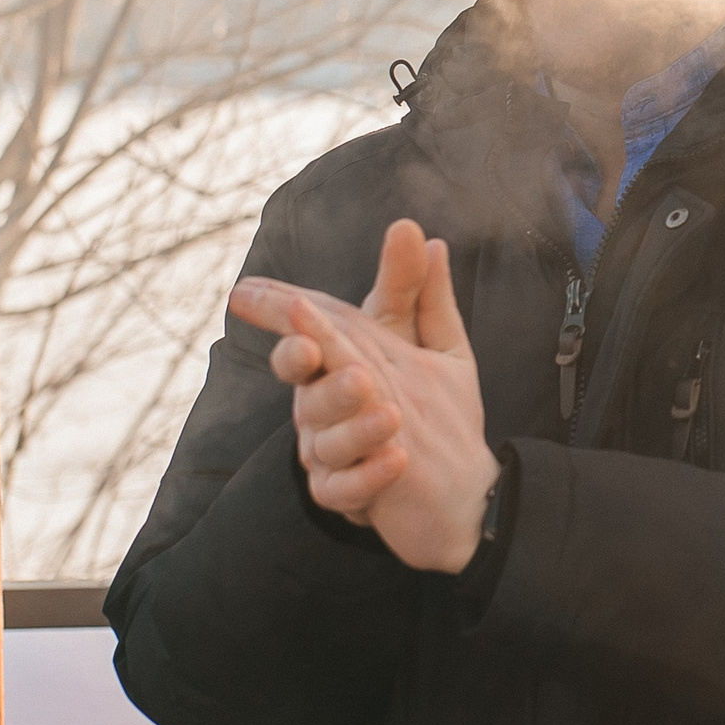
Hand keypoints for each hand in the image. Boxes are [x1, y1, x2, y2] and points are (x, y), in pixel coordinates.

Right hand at [230, 220, 501, 573]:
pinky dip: (368, 475)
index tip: (267, 297)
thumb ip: (413, 290)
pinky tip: (397, 460)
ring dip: (356, 426)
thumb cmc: (429, 406)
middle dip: (319, 374)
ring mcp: (328, 454)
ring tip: (392, 414)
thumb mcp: (429, 343)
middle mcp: (320, 408)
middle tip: (337, 361)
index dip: (282, 316)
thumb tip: (413, 229)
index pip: (302, 336)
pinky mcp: (345, 495)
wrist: (458, 483)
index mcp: (333, 365)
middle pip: (308, 389)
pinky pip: (344, 488)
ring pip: (326, 440)